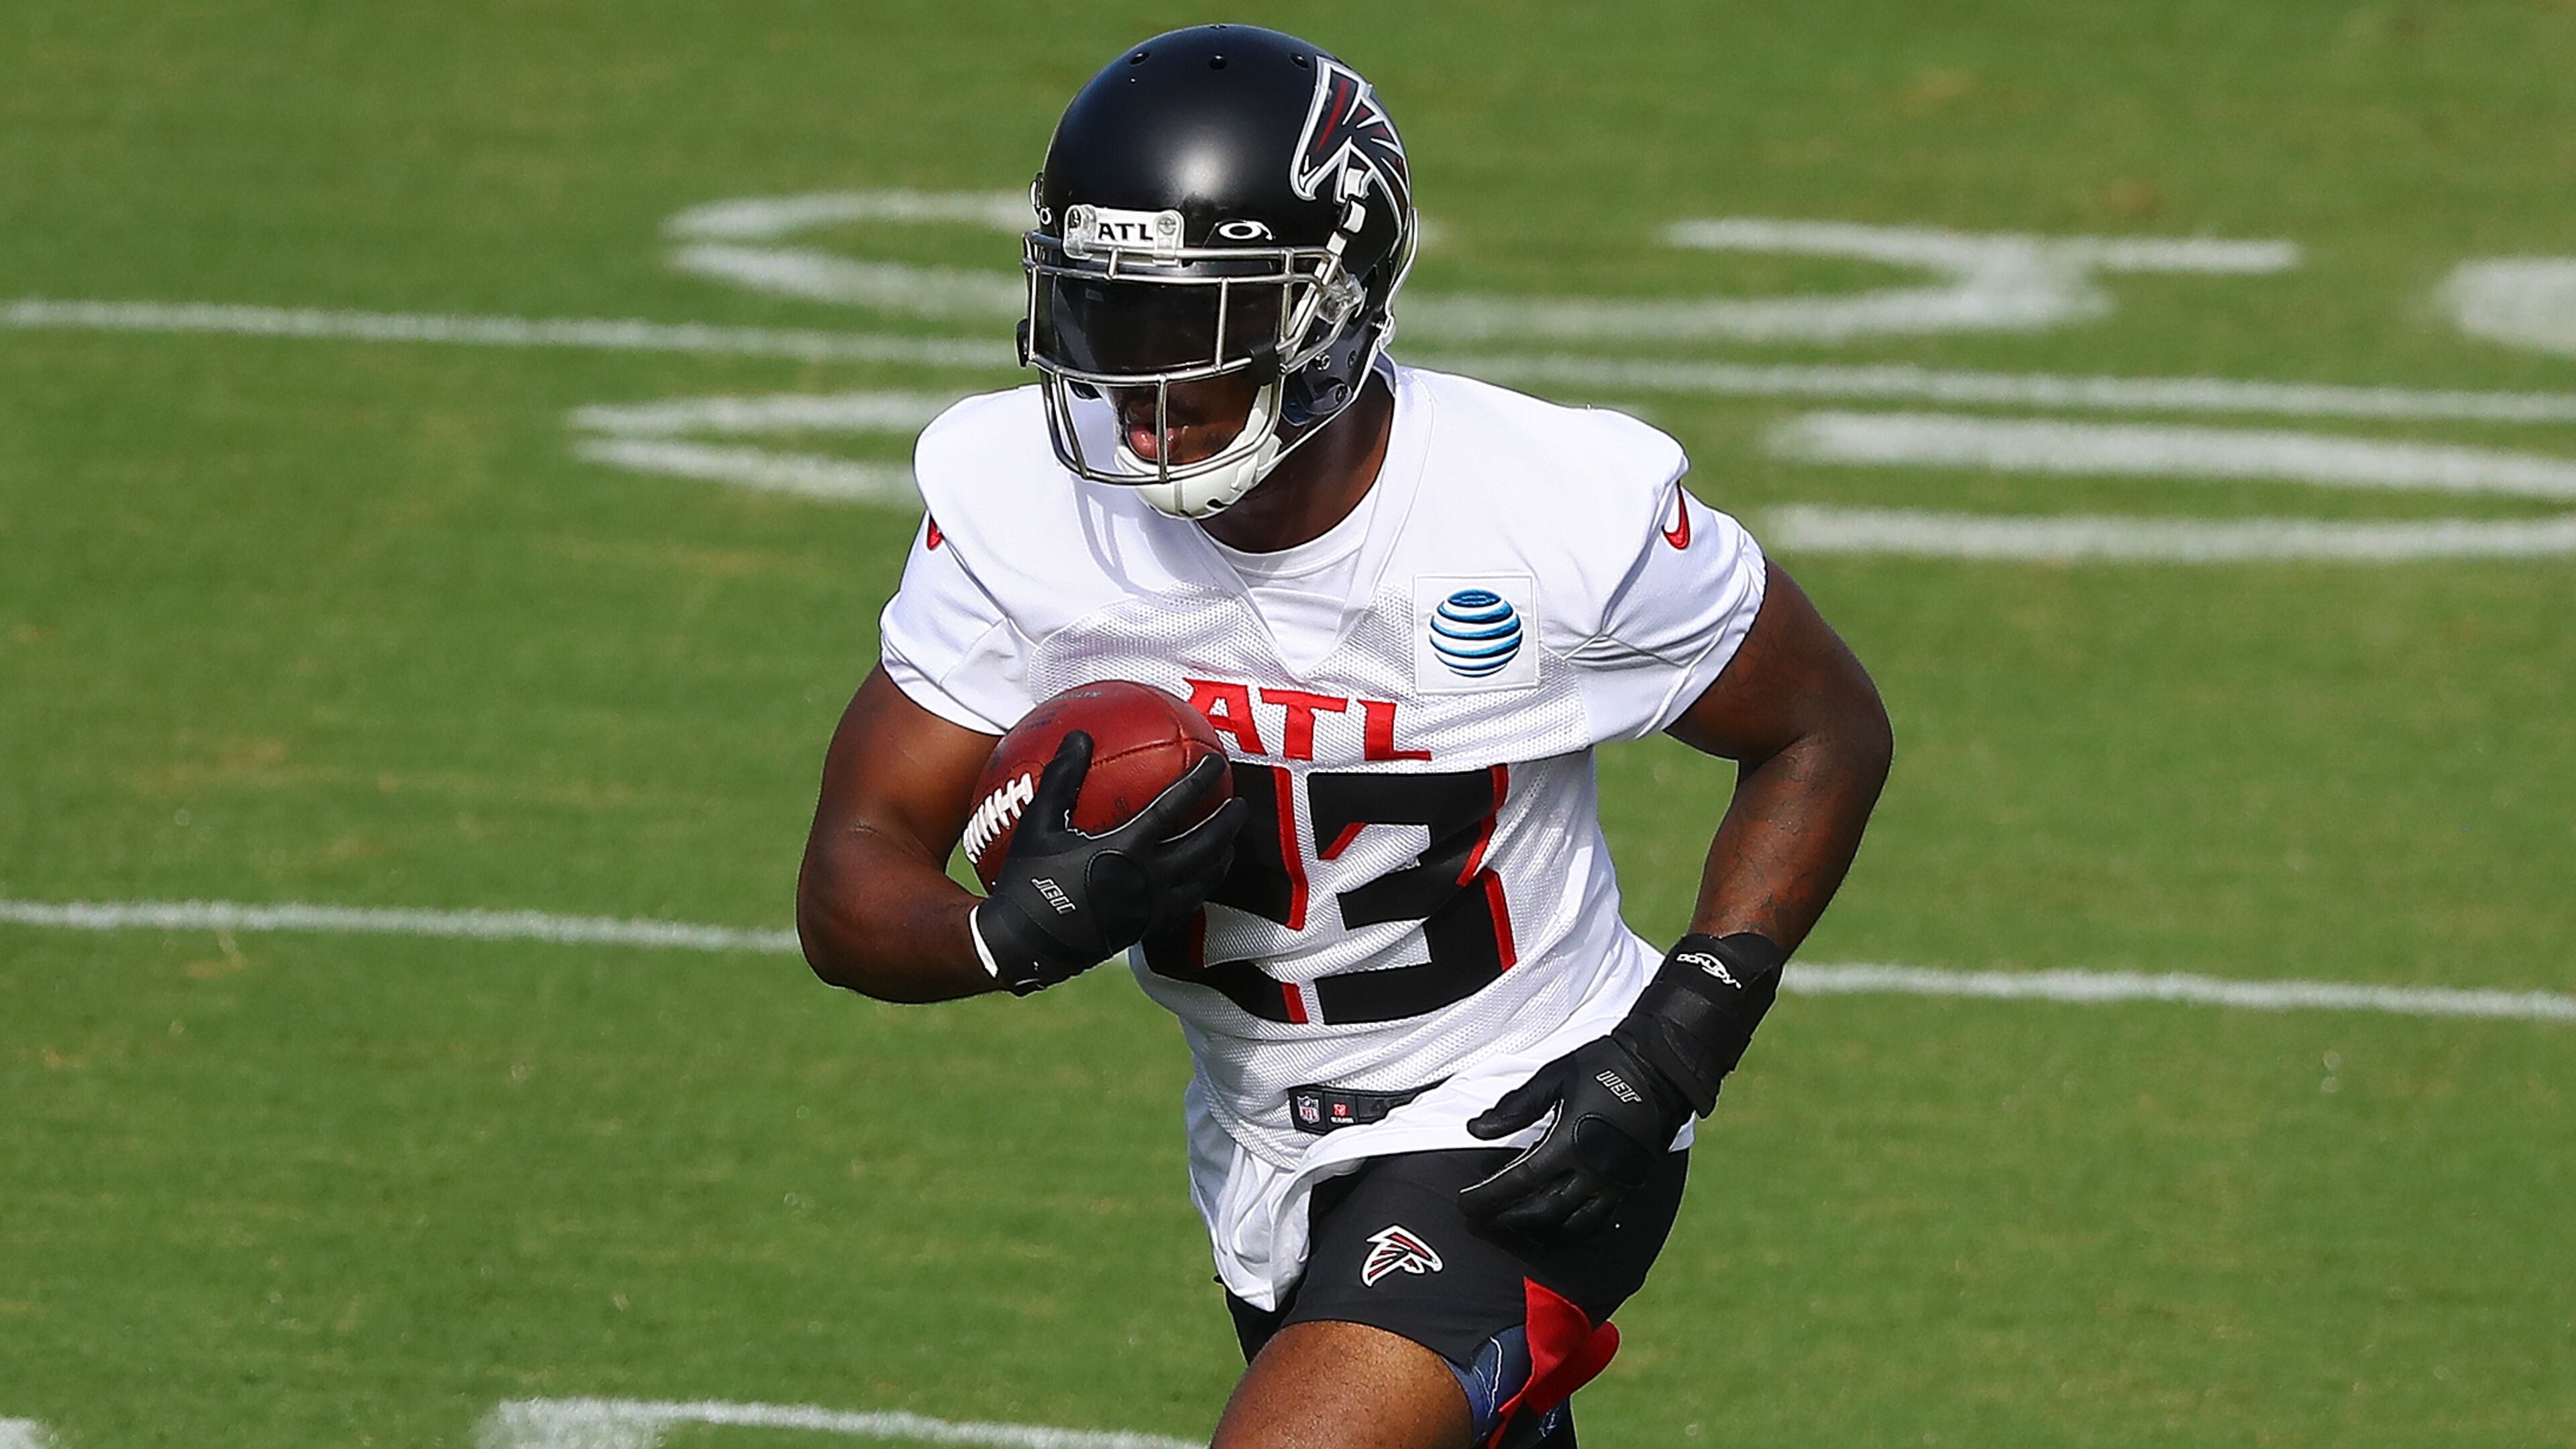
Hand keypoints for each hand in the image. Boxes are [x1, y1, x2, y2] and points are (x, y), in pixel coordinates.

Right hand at [970, 731, 1243, 994]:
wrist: (1023, 946)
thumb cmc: (1026, 881)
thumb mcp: (1038, 825)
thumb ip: (1061, 778)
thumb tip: (1079, 735)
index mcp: (1124, 850)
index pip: (1174, 808)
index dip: (1198, 781)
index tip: (1216, 762)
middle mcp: (1147, 880)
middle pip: (1204, 846)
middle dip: (1227, 822)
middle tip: (1240, 803)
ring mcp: (1151, 908)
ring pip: (1203, 879)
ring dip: (1221, 856)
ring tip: (1230, 841)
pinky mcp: (1147, 929)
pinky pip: (1187, 904)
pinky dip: (1203, 886)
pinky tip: (1202, 878)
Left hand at [1458, 932, 1784, 1243]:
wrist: (1660, 1068)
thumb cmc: (1603, 1066)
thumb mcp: (1553, 1078)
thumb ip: (1514, 1107)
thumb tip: (1474, 1128)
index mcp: (1569, 1142)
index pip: (1517, 1182)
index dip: (1486, 1197)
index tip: (1464, 1203)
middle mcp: (1593, 1171)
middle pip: (1541, 1212)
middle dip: (1507, 1220)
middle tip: (1483, 1220)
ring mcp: (1615, 1183)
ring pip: (1571, 1226)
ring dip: (1539, 1231)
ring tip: (1515, 1226)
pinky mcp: (1631, 1186)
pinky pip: (1599, 1222)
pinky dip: (1572, 1230)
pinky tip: (1556, 1226)